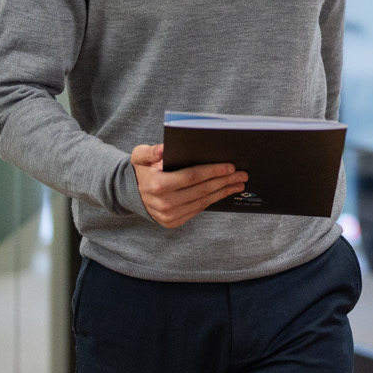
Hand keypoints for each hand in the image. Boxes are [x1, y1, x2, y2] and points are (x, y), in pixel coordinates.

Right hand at [130, 143, 246, 227]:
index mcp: (158, 185)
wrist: (131, 194)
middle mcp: (164, 203)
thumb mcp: (139, 156)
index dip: (213, 171)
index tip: (230, 166)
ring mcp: (169, 216)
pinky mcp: (173, 222)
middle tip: (242, 174)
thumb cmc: (141, 170)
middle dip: (224, 181)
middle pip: (202, 190)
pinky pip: (198, 210)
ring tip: (238, 183)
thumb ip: (150, 151)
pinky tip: (223, 192)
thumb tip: (164, 149)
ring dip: (223, 192)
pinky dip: (212, 200)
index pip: (192, 177)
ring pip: (203, 202)